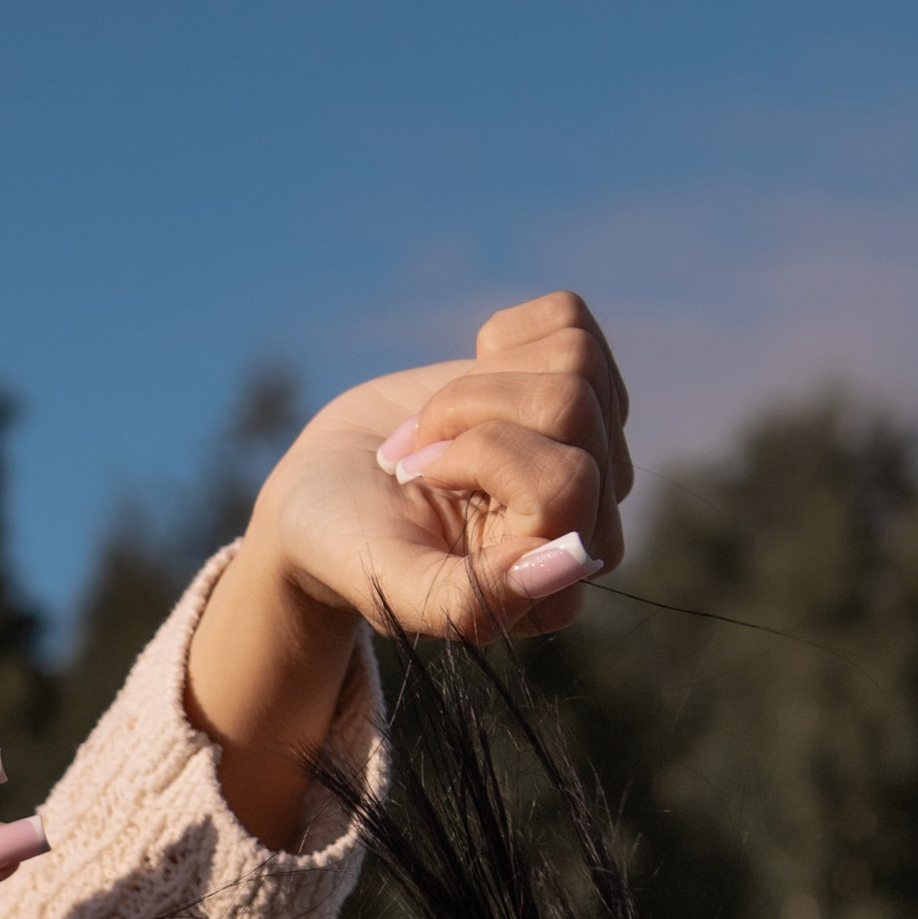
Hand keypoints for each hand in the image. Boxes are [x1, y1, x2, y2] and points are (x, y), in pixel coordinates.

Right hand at [259, 289, 630, 643]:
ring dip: (477, 383)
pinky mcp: (575, 383)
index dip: (481, 457)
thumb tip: (570, 558)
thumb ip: (470, 599)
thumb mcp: (391, 584)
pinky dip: (498, 339)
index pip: (565, 483)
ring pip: (575, 360)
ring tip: (434, 430)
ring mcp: (591, 446)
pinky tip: (468, 388)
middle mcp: (591, 517)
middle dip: (471, 412)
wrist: (326, 487)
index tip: (417, 483)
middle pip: (572, 407)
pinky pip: (567, 319)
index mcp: (556, 584)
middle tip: (417, 458)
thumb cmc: (349, 545)